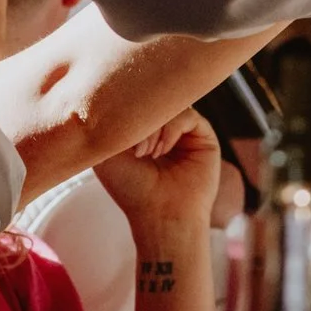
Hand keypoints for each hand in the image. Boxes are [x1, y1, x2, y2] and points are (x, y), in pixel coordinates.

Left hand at [94, 107, 223, 238]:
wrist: (159, 215)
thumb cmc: (131, 189)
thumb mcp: (107, 154)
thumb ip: (108, 123)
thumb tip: (118, 95)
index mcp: (143, 130)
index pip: (137, 99)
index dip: (124, 108)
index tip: (114, 132)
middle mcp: (165, 128)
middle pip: (154, 97)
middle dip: (139, 114)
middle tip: (132, 143)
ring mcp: (184, 131)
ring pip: (171, 104)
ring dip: (154, 125)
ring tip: (145, 152)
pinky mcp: (203, 135)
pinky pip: (188, 114)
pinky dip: (172, 128)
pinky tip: (161, 151)